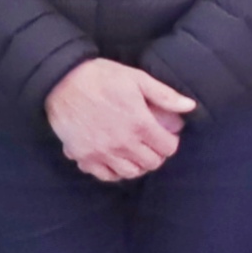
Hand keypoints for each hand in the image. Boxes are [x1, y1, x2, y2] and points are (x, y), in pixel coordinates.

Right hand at [44, 56, 193, 181]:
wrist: (61, 81)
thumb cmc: (101, 77)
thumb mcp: (137, 79)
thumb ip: (165, 95)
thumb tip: (190, 106)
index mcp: (140, 124)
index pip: (168, 148)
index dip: (170, 141)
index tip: (165, 134)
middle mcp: (123, 143)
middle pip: (151, 163)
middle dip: (156, 154)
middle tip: (151, 143)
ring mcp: (102, 153)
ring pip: (130, 173)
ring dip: (136, 164)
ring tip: (134, 152)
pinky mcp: (84, 157)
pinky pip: (105, 175)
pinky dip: (113, 171)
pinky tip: (114, 159)